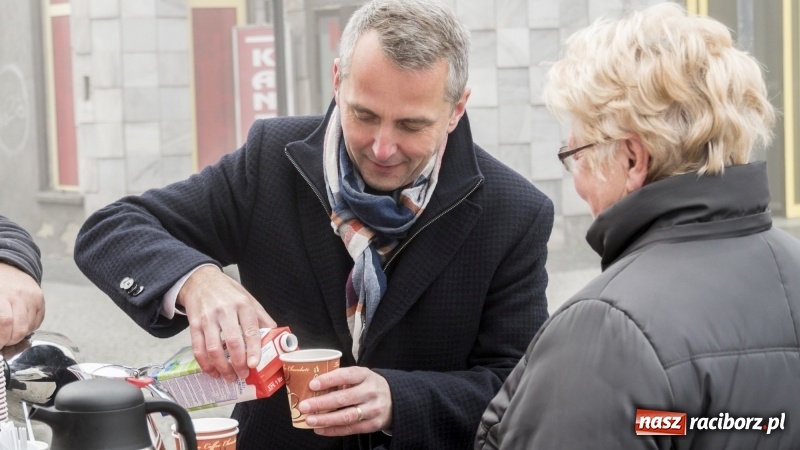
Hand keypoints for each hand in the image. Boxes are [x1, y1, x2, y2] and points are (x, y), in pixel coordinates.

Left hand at [0, 262, 43, 347]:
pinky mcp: (41, 300)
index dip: (2, 338)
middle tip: (3, 341)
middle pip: (19, 328)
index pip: (5, 322)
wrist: (9, 267)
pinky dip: (28, 328)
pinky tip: (19, 322)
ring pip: (29, 328)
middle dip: (10, 340)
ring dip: (18, 335)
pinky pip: (37, 323)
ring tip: (9, 330)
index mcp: (2, 294)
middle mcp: (19, 295)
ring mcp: (33, 297)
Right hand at [177, 265, 275, 380]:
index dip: (253, 349)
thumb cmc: (227, 292)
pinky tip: (212, 371)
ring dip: (222, 367)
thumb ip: (261, 318)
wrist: (201, 280)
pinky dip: (205, 364)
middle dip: (238, 363)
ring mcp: (207, 318)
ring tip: (229, 377)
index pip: (250, 330)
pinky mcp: (194, 324)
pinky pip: (198, 348)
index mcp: (242, 305)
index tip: (254, 364)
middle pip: (232, 341)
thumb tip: (275, 337)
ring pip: (214, 348)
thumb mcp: (249, 298)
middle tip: (243, 375)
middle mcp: (225, 311)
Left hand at [299, 366, 392, 435]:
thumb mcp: (360, 376)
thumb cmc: (369, 386)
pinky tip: (320, 429)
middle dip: (321, 403)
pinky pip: (350, 429)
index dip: (329, 380)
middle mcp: (371, 392)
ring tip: (309, 420)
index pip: (346, 376)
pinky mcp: (373, 424)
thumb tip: (314, 388)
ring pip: (346, 416)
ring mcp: (373, 409)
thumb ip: (341, 380)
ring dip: (325, 419)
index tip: (312, 385)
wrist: (395, 399)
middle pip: (344, 398)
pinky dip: (333, 430)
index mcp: (365, 375)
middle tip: (304, 406)